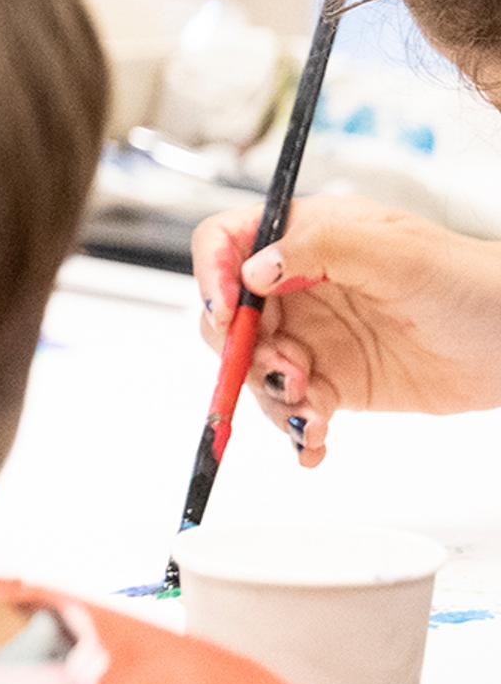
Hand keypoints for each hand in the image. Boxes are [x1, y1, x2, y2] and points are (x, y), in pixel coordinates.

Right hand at [193, 195, 500, 465]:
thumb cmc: (471, 282)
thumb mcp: (397, 253)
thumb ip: (320, 250)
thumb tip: (252, 271)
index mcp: (306, 239)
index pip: (227, 243)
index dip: (212, 274)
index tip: (225, 313)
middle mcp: (298, 287)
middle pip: (229, 316)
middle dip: (242, 351)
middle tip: (284, 373)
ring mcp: (314, 337)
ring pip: (255, 368)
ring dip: (272, 397)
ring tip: (314, 415)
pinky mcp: (335, 382)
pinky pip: (295, 407)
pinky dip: (298, 430)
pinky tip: (316, 444)